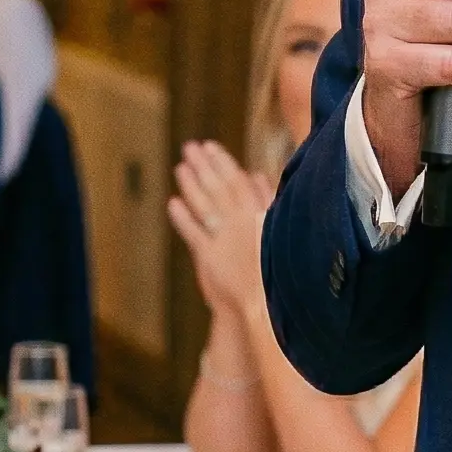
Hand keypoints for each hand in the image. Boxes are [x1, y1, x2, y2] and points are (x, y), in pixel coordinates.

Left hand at [167, 141, 274, 315]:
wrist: (268, 306)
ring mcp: (224, 239)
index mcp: (259, 213)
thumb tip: (257, 174)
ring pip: (204, 205)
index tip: (209, 145)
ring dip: (191, 185)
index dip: (222, 162)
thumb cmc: (276, 267)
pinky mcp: (210, 258)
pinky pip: (193, 232)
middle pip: (217, 188)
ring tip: (180, 167)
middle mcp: (240, 222)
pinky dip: (182, 217)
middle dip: (202, 166)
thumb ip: (266, 199)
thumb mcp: (278, 226)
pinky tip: (173, 202)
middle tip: (188, 147)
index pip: (237, 180)